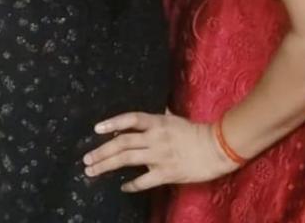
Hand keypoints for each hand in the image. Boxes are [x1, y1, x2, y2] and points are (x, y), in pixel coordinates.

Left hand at [81, 108, 241, 190]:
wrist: (218, 147)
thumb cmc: (195, 132)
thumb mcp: (173, 119)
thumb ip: (156, 119)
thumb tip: (137, 121)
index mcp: (157, 122)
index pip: (130, 119)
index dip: (112, 122)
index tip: (96, 129)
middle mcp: (155, 138)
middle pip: (122, 143)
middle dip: (101, 151)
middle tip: (86, 159)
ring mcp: (160, 156)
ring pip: (127, 160)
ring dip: (107, 165)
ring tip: (92, 170)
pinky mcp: (167, 173)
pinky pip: (144, 180)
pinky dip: (131, 184)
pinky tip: (122, 186)